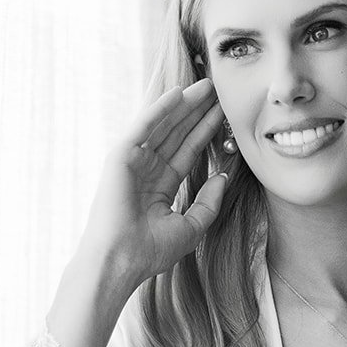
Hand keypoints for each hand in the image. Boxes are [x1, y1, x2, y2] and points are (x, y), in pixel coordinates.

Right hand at [78, 78, 228, 296]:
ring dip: (184, 104)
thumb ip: (209, 201)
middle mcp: (147, 169)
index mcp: (161, 185)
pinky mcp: (121, 156)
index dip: (206, 131)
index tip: (226, 113)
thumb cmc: (150, 251)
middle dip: (198, 111)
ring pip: (164, 126)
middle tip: (220, 89)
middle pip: (178, 133)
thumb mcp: (191, 226)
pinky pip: (144, 127)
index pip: (188, 151)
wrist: (121, 261)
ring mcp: (133, 161)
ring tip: (206, 85)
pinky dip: (160, 110)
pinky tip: (179, 94)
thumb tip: (224, 177)